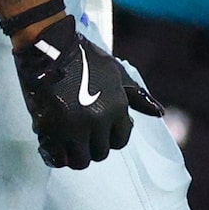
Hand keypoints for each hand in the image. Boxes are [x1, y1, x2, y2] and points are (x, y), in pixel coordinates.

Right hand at [10, 13, 160, 169]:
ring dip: (74, 154)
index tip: (99, 128)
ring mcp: (73, 127)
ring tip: (66, 141)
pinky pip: (57, 159)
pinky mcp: (50, 130)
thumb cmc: (84, 58)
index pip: (120, 141)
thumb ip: (137, 96)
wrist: (49, 49)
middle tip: (80, 134)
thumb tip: (159, 113)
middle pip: (100, 153)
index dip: (110, 137)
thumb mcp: (116, 73)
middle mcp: (97, 121)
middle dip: (92, 146)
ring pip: (80, 160)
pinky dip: (55, 156)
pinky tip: (52, 146)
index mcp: (116, 108)